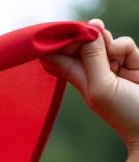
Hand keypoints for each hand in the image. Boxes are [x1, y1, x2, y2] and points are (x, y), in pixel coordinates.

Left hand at [45, 21, 138, 159]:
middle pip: (81, 48)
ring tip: (113, 50)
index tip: (51, 32)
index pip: (60, 61)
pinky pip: (124, 45)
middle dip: (84, 36)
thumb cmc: (126, 113)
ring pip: (104, 43)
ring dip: (107, 40)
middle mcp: (95, 75)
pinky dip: (124, 46)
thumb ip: (94, 60)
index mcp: (81, 83)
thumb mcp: (102, 87)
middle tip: (92, 27)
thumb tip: (89, 33)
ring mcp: (115, 68)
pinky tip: (128, 58)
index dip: (54, 46)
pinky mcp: (133, 64)